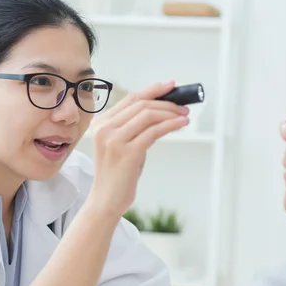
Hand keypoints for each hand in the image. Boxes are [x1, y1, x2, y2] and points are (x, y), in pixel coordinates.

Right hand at [87, 80, 188, 218]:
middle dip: (166, 103)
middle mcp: (105, 128)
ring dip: (170, 113)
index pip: (131, 98)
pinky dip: (170, 125)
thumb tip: (163, 112)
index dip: (153, 90)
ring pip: (148, 115)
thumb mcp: (122, 145)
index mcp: (101, 123)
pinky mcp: (127, 152)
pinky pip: (154, 132)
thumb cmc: (117, 174)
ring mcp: (114, 140)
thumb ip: (135, 128)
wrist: (106, 200)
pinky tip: (181, 125)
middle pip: (141, 104)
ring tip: (184, 116)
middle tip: (183, 107)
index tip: (170, 86)